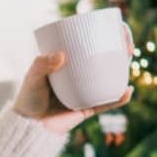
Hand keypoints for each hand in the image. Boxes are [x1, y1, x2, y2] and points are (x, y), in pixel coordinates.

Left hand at [13, 22, 133, 135]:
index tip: (114, 30)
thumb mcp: (32, 77)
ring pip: (111, 78)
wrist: (28, 127)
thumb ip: (41, 65)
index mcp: (69, 62)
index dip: (106, 34)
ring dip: (124, 69)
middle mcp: (81, 75)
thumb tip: (61, 55)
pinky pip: (108, 102)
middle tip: (127, 46)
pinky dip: (120, 98)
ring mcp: (87, 91)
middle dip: (122, 48)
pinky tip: (127, 91)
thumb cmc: (28, 98)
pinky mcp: (89, 108)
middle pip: (106, 58)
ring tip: (129, 60)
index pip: (90, 43)